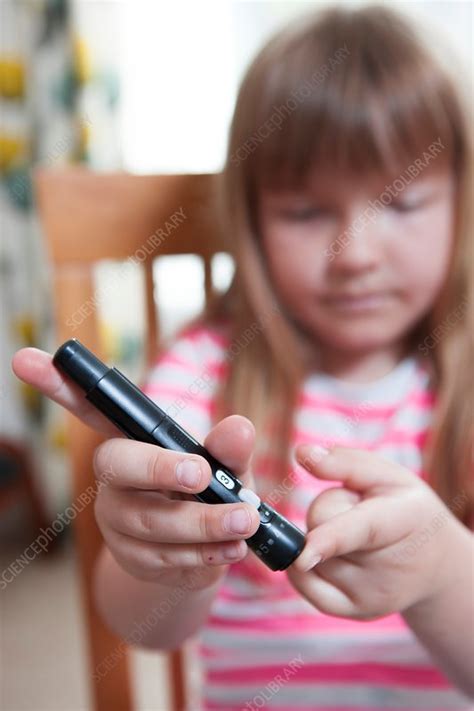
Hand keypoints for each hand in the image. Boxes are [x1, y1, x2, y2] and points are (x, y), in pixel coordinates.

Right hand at [12, 348, 259, 589]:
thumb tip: (239, 427)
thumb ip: (230, 450)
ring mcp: (118, 519)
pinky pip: (164, 557)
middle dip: (159, 468)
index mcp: (133, 441)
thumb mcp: (226, 468)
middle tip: (200, 473)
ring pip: (150, 521)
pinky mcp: (131, 558)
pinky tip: (231, 547)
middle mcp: (115, 477)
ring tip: (243, 522)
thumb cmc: (210, 495)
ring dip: (202, 523)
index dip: (58, 385)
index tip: (25, 358)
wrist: (204, 555)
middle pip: (117, 465)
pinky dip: (203, 554)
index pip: (92, 409)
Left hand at [287, 445, 463, 619]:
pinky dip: (304, 565)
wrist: (433, 559)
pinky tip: (328, 553)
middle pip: (320, 528)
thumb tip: (302, 454)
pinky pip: (305, 585)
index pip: (360, 530)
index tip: (304, 554)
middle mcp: (389, 568)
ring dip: (320, 537)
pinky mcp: (353, 611)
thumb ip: (344, 462)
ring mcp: (371, 595)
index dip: (329, 540)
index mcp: (404, 520)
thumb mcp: (386, 474)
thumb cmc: (402, 507)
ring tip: (355, 536)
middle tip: (358, 511)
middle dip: (328, 510)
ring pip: (308, 554)